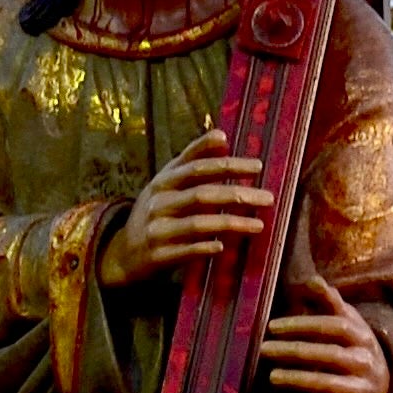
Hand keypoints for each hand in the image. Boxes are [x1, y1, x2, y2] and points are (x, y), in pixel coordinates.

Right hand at [103, 138, 276, 291]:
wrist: (124, 253)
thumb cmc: (155, 211)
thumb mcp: (166, 182)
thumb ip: (192, 159)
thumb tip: (222, 136)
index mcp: (163, 181)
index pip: (198, 167)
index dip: (228, 165)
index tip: (258, 165)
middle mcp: (159, 202)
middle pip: (202, 194)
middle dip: (237, 195)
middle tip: (268, 197)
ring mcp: (157, 229)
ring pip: (197, 224)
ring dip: (230, 224)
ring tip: (259, 225)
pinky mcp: (158, 256)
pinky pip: (185, 251)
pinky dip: (204, 248)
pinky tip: (223, 247)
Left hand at [259, 300, 391, 392]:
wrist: (388, 387)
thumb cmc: (358, 349)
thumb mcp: (352, 325)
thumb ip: (332, 303)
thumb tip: (312, 279)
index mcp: (362, 336)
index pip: (331, 326)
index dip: (302, 325)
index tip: (272, 327)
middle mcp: (365, 360)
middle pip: (328, 354)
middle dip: (294, 351)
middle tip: (264, 349)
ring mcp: (363, 387)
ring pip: (330, 382)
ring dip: (300, 379)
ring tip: (272, 376)